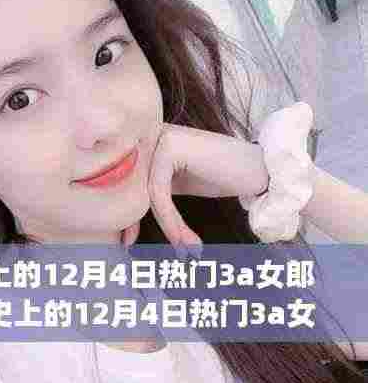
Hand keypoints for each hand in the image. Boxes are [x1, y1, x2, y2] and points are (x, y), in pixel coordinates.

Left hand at [120, 121, 229, 247]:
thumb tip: (122, 227)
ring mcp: (160, 136)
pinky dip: (172, 220)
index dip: (128, 214)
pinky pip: (159, 192)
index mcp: (150, 141)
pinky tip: (184, 238)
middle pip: (133, 187)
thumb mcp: (178, 185)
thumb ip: (152, 195)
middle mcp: (151, 134)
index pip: (128, 182)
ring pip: (147, 193)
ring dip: (167, 226)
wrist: (259, 168)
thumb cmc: (222, 176)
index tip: (129, 241)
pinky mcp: (170, 146)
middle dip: (137, 222)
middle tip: (150, 248)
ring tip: (185, 249)